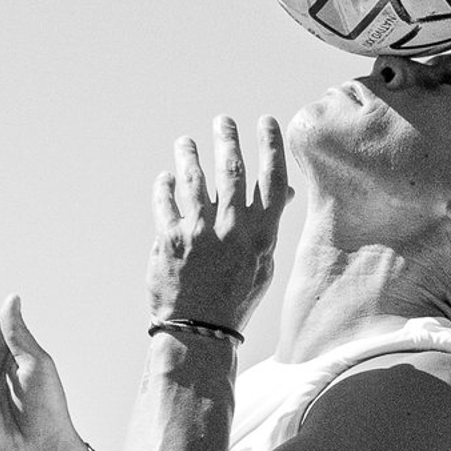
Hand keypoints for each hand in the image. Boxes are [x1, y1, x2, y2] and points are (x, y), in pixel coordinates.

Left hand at [148, 115, 292, 330]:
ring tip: (185, 142)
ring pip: (193, 179)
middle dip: (227, 139)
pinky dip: (164, 186)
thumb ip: (269, 225)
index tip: (265, 122)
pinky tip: (166, 177)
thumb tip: (285, 194)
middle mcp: (231, 226)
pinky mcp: (168, 238)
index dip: (270, 145)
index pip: (271, 177)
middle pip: (231, 169)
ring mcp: (198, 230)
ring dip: (189, 155)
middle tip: (223, 120)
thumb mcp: (264, 262)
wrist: (199, 330)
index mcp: (261, 232)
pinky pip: (164, 202)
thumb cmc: (237, 296)